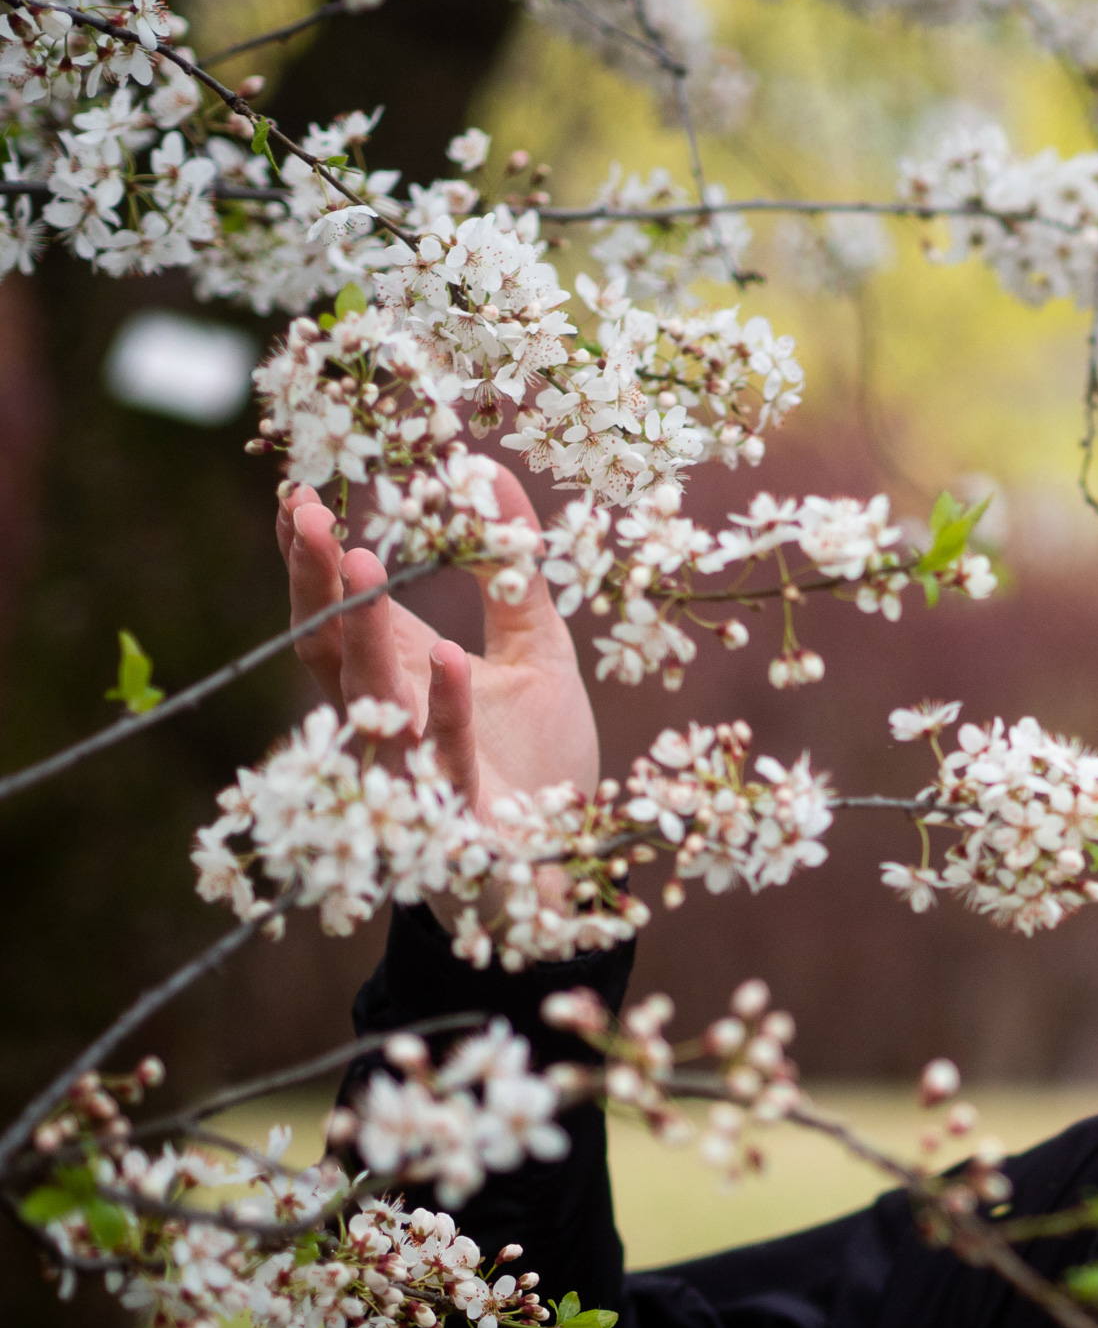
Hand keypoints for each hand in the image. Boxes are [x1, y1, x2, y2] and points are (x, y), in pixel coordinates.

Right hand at [278, 466, 599, 903]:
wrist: (570, 855)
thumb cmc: (542, 755)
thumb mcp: (540, 646)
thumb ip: (515, 570)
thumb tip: (491, 472)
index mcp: (402, 675)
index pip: (340, 611)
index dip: (313, 560)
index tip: (297, 496)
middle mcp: (391, 720)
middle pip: (330, 648)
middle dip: (315, 585)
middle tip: (309, 517)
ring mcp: (415, 770)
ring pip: (370, 702)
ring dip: (361, 637)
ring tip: (358, 564)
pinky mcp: (456, 814)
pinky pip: (443, 756)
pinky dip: (445, 707)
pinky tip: (446, 656)